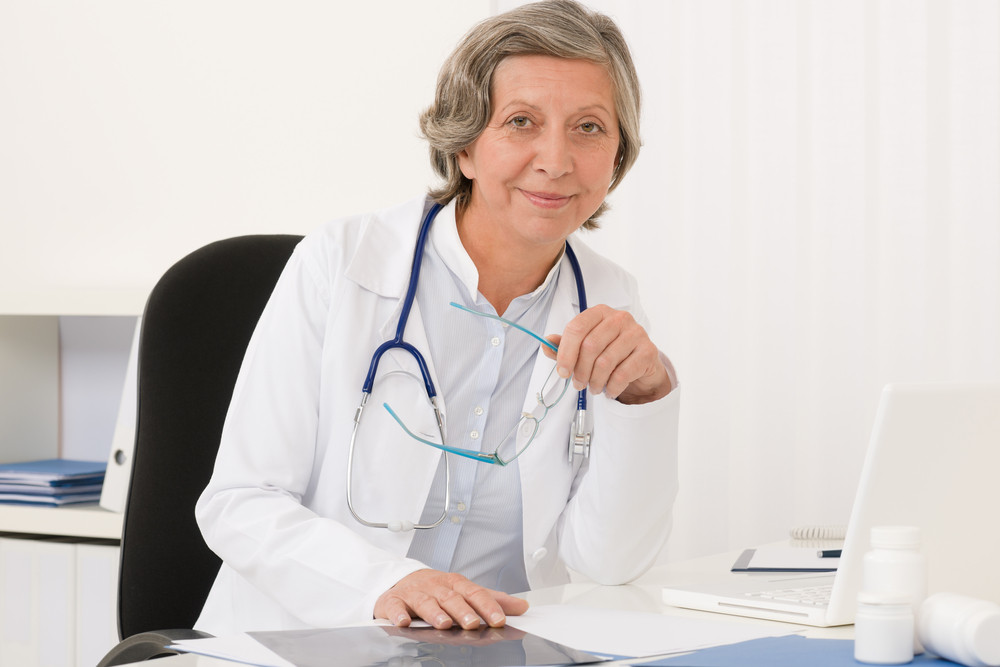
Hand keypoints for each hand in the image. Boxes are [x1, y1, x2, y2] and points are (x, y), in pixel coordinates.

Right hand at [374, 569, 528, 629]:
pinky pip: (394, 607)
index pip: (474, 593)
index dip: (487, 606)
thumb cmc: (436, 588)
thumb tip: (522, 606)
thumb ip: (492, 599)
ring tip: (444, 624)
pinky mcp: (393, 601)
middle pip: (451, 598)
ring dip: (435, 613)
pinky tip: (404, 622)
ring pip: (426, 602)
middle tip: (474, 623)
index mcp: (455, 584)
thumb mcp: (464, 591)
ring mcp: (414, 593)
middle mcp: (436, 586)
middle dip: (463, 611)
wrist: (400, 580)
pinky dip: (398, 614)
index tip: (499, 619)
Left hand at [544, 305, 672, 403]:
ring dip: (595, 382)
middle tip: (578, 384)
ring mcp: (636, 333)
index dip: (565, 352)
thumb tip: (546, 343)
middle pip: (590, 346)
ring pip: (605, 362)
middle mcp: (619, 318)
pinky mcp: (648, 351)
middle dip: (580, 371)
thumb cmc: (610, 352)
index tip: (562, 371)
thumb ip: (565, 346)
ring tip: (593, 388)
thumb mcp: (585, 347)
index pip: (577, 328)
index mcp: (600, 313)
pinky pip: (622, 374)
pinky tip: (609, 390)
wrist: (642, 364)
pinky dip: (611, 387)